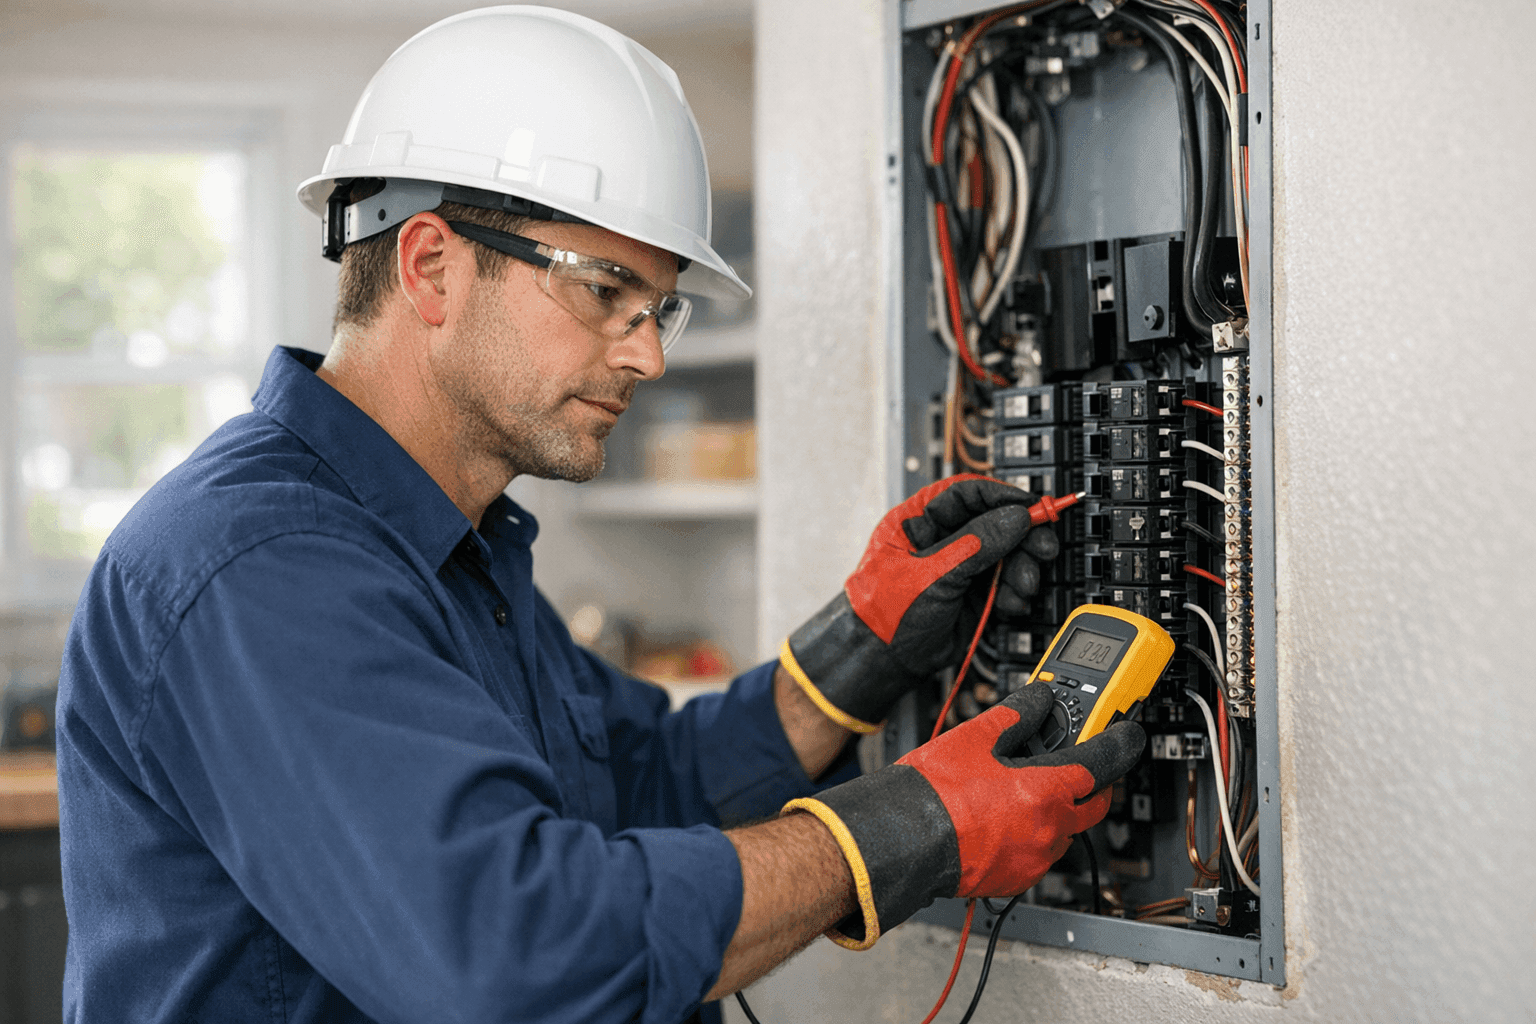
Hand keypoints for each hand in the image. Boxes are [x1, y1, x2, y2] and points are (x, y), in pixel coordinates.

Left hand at [780, 474, 1058, 732]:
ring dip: (1021, 568)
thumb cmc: (883, 613)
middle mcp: (942, 539)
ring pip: (1004, 554)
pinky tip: (1013, 602)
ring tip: (1025, 585)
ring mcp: (959, 565)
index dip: (1003, 497)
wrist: (882, 662)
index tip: (1033, 507)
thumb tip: (1015, 518)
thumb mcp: (932, 573)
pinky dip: (1014, 591)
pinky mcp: (972, 592)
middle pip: (994, 523)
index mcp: (919, 520)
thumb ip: (976, 545)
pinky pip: (1004, 582)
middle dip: (1022, 537)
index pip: (967, 494)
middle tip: (1044, 548)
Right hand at [782, 682, 1143, 947]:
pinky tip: (1004, 818)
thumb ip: (1017, 716)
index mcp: (1047, 791)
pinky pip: (1038, 853)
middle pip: (1093, 804)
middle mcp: (1049, 830)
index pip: (1103, 763)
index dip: (1120, 744)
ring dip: (1056, 808)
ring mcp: (1033, 859)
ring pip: (1063, 829)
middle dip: (1093, 780)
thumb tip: (1038, 700)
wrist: (901, 839)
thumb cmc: (933, 794)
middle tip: (1080, 760)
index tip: (1128, 735)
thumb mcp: (976, 737)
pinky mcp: (1014, 879)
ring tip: (1023, 788)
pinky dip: (1032, 834)